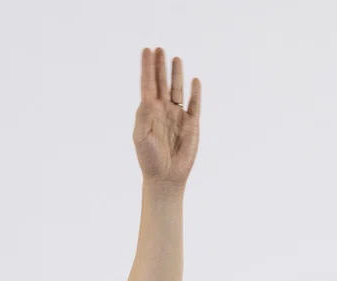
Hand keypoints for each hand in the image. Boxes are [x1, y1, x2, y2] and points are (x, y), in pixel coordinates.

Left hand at [132, 48, 200, 186]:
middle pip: (161, 83)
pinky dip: (195, 92)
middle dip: (160, 66)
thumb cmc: (148, 158)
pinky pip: (194, 104)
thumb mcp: (141, 137)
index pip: (147, 85)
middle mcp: (162, 111)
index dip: (147, 68)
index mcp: (148, 113)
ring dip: (176, 74)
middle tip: (159, 48)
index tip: (146, 51)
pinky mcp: (191, 124)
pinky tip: (194, 80)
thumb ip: (143, 117)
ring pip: (177, 90)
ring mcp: (177, 116)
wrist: (165, 176)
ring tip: (175, 58)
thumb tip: (147, 98)